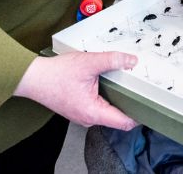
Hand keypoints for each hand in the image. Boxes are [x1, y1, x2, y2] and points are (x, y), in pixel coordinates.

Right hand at [14, 51, 137, 129]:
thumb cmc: (56, 74)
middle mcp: (89, 118)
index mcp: (93, 112)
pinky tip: (105, 81)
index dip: (139, 114)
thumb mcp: (88, 63)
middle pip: (117, 116)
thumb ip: (111, 61)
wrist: (32, 78)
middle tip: (139, 86)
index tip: (149, 103)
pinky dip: (104, 96)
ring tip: (123, 81)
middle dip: (128, 102)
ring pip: (107, 110)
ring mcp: (82, 115)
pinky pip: (97, 106)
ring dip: (115, 97)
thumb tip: (131, 61)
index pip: (124, 122)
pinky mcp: (77, 109)